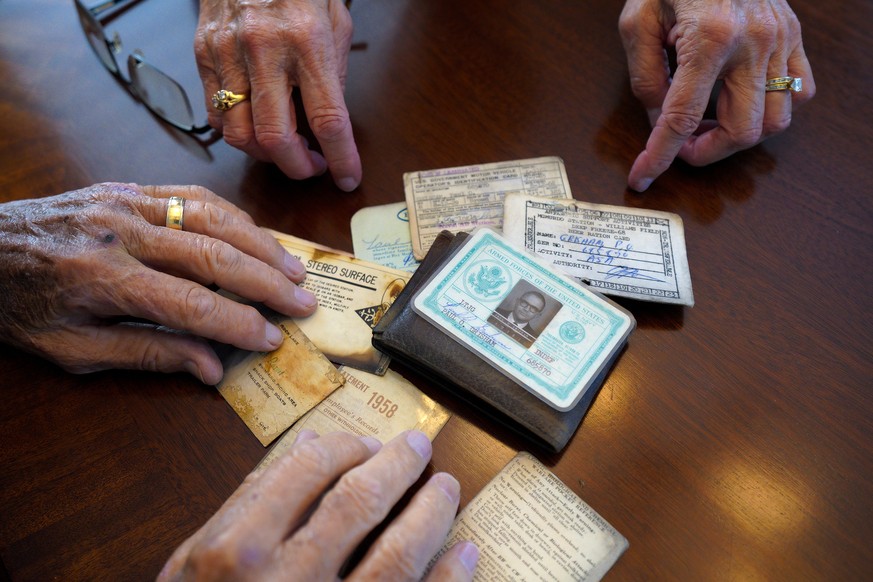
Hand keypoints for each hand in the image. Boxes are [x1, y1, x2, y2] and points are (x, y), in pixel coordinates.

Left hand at [0, 183, 316, 383]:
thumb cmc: (21, 307)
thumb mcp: (74, 350)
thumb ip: (147, 354)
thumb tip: (211, 368)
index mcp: (101, 280)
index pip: (190, 304)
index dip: (239, 324)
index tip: (273, 341)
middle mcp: (120, 233)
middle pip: (213, 255)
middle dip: (266, 283)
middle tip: (303, 304)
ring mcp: (125, 202)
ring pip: (212, 218)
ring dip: (260, 245)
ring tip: (294, 271)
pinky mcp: (127, 187)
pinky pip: (192, 195)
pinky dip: (232, 217)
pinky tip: (256, 237)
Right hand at [158, 430, 479, 580]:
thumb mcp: (195, 564)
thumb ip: (246, 503)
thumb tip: (305, 446)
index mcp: (239, 550)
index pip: (307, 470)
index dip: (346, 446)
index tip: (365, 442)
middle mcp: (288, 580)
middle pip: (359, 501)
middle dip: (397, 464)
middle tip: (418, 446)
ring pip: (398, 552)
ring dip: (431, 512)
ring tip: (446, 488)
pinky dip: (449, 577)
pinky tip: (464, 553)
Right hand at [196, 0, 361, 190]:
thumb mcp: (335, 24)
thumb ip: (334, 76)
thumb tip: (329, 127)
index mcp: (307, 42)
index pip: (327, 119)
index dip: (340, 158)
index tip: (347, 178)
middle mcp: (265, 49)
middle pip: (275, 138)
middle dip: (296, 167)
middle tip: (310, 167)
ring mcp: (228, 52)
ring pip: (239, 134)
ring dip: (265, 155)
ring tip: (284, 148)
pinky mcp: (204, 54)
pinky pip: (215, 115)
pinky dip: (237, 133)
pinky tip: (256, 126)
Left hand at [619, 0, 814, 190]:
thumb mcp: (638, 20)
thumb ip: (645, 76)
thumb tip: (659, 121)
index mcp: (709, 36)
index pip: (682, 118)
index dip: (659, 155)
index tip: (643, 177)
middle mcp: (753, 41)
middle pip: (743, 131)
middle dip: (708, 152)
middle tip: (683, 146)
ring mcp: (780, 40)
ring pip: (776, 120)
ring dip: (739, 135)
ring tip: (710, 124)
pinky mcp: (794, 36)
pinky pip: (800, 93)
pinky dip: (772, 109)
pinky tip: (741, 100)